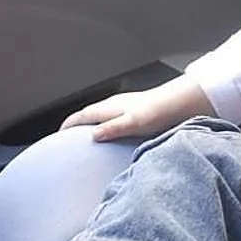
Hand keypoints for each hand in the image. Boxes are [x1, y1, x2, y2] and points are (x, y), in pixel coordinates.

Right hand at [59, 76, 215, 141]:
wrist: (181, 104)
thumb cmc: (160, 111)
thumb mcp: (133, 123)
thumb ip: (113, 128)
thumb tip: (93, 136)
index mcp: (110, 107)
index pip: (82, 115)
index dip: (68, 125)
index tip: (58, 135)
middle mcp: (115, 104)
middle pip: (89, 114)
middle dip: (76, 124)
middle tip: (67, 137)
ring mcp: (125, 106)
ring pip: (100, 115)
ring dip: (90, 124)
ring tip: (85, 136)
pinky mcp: (135, 111)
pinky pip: (112, 118)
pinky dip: (104, 125)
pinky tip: (112, 132)